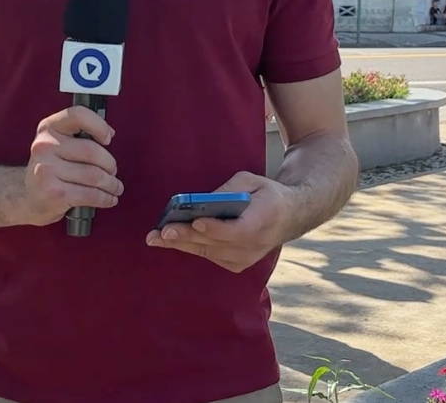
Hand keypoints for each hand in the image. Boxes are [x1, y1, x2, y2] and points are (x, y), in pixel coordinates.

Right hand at [17, 105, 123, 225]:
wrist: (27, 196)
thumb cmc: (51, 168)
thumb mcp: (58, 144)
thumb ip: (80, 135)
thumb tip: (108, 133)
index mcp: (49, 128)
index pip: (78, 115)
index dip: (98, 125)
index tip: (108, 138)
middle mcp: (45, 146)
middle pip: (92, 151)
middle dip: (110, 164)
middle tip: (113, 171)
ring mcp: (47, 170)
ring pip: (95, 175)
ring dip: (111, 184)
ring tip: (115, 187)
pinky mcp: (54, 193)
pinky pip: (90, 194)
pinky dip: (105, 198)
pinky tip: (109, 198)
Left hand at [145, 171, 293, 272]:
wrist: (289, 216)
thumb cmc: (267, 195)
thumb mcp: (251, 181)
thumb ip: (229, 190)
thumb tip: (203, 201)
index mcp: (263, 220)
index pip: (237, 230)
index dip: (215, 228)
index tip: (196, 222)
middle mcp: (255, 244)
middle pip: (216, 244)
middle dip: (186, 236)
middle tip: (161, 232)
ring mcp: (247, 258)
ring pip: (209, 252)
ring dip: (182, 244)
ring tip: (157, 238)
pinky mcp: (239, 264)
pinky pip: (211, 256)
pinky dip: (192, 248)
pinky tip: (173, 241)